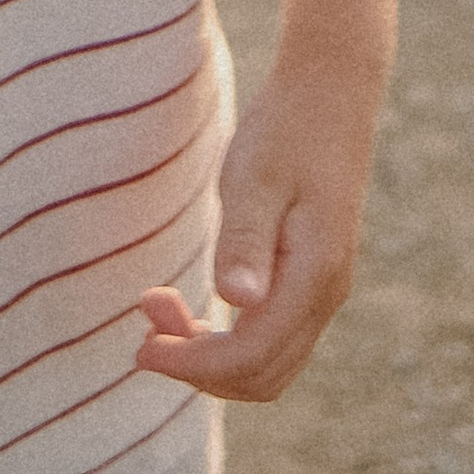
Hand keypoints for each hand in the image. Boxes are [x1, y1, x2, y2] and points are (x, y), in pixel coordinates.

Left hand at [132, 44, 382, 404]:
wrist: (331, 95)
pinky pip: (269, 338)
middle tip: (144, 325)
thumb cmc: (286, 130)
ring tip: (157, 307)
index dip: (192, 364)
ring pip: (267, 364)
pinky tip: (190, 303)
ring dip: (209, 354)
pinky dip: (226, 337)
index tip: (141, 346)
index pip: (250, 358)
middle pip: (261, 378)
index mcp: (314, 277)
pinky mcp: (310, 282)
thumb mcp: (256, 177)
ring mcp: (322, 292)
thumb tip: (236, 302)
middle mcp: (325, 296)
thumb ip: (246, 240)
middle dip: (197, 367)